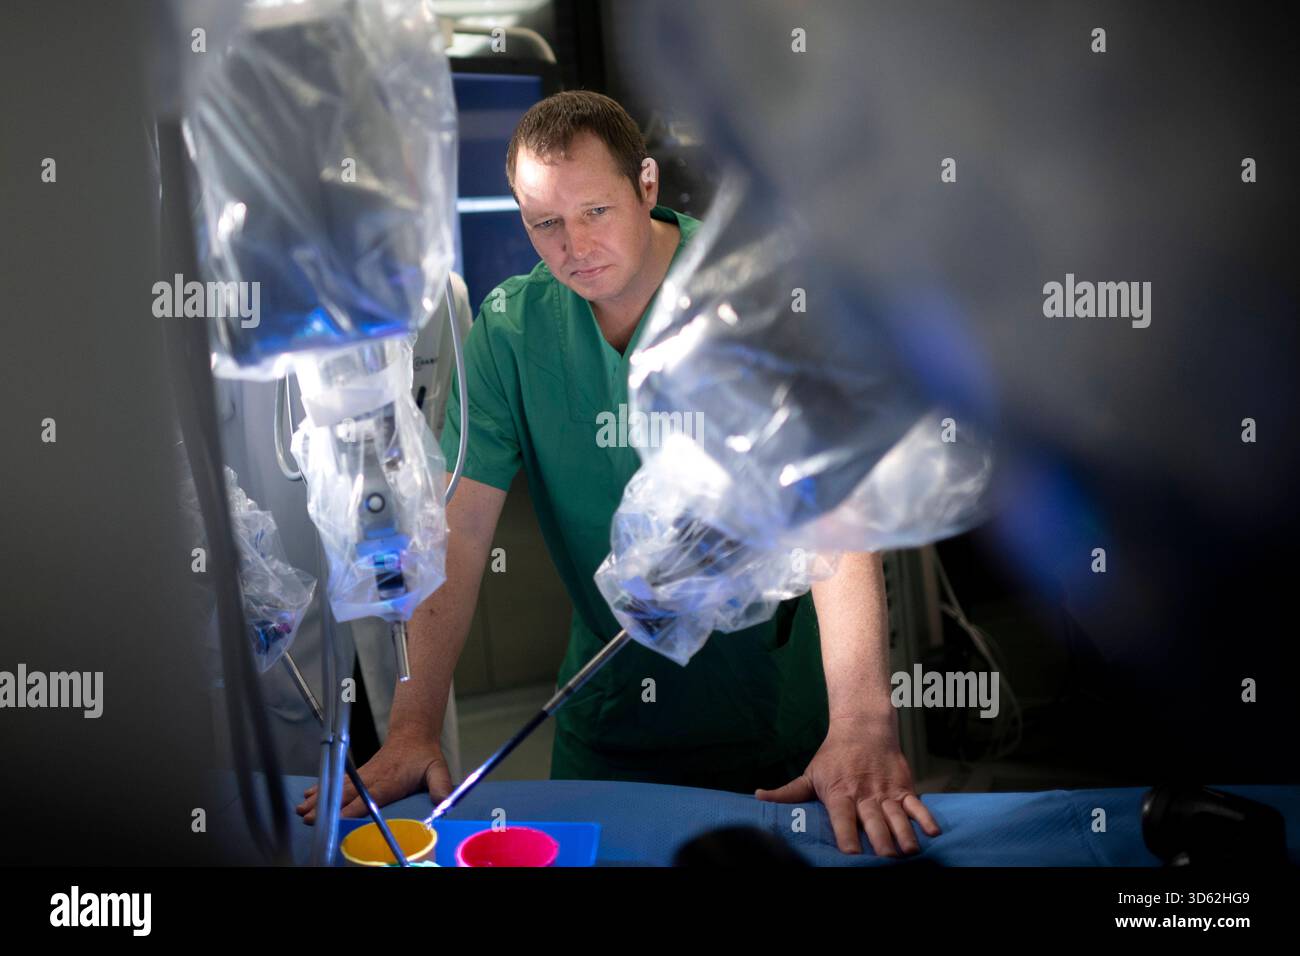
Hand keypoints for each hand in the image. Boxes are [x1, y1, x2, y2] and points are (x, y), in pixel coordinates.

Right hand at [295, 730, 451, 824]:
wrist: (413, 734)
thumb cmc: (424, 756)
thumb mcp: (437, 769)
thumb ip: (441, 786)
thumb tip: (443, 802)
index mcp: (389, 782)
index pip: (368, 798)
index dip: (351, 808)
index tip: (336, 818)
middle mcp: (372, 778)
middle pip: (346, 794)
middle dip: (326, 807)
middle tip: (308, 818)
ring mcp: (364, 774)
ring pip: (338, 787)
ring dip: (320, 799)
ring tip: (301, 810)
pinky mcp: (360, 772)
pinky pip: (339, 780)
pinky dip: (323, 787)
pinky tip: (309, 794)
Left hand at [755, 712, 940, 855]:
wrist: (863, 728)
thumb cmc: (833, 757)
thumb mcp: (810, 774)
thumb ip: (787, 792)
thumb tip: (757, 797)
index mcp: (839, 793)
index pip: (843, 817)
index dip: (847, 835)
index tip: (852, 854)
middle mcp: (864, 794)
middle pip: (873, 820)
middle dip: (881, 841)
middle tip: (886, 860)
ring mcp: (886, 791)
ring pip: (897, 815)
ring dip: (904, 834)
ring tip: (909, 852)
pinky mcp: (904, 788)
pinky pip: (916, 805)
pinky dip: (925, 817)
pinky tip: (933, 832)